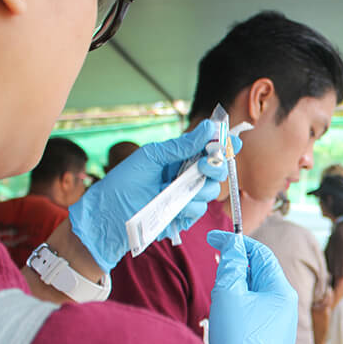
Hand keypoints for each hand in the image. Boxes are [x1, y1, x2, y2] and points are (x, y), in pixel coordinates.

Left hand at [68, 120, 236, 271]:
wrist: (108, 215)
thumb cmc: (123, 183)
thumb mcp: (151, 157)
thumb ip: (181, 146)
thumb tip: (208, 126)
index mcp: (179, 158)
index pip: (208, 148)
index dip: (224, 144)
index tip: (234, 141)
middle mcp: (186, 176)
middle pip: (217, 171)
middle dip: (216, 167)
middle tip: (204, 166)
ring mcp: (186, 197)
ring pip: (211, 191)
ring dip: (199, 189)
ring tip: (176, 192)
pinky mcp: (183, 216)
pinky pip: (199, 210)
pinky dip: (188, 207)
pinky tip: (172, 207)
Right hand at [206, 230, 296, 343]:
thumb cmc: (237, 339)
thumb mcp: (228, 293)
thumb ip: (231, 264)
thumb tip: (233, 247)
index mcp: (282, 291)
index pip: (261, 254)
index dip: (237, 242)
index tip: (214, 239)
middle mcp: (287, 307)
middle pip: (260, 274)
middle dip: (237, 269)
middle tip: (215, 272)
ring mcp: (281, 325)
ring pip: (257, 295)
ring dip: (237, 290)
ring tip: (221, 303)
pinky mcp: (272, 341)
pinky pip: (257, 315)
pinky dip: (241, 309)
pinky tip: (229, 321)